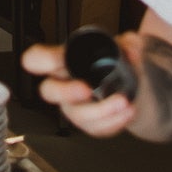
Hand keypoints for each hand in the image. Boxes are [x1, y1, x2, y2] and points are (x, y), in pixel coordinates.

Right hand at [21, 33, 141, 138]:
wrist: (127, 88)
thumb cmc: (111, 63)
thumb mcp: (120, 45)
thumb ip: (128, 42)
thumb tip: (133, 49)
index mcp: (61, 62)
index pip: (37, 59)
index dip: (40, 60)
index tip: (56, 59)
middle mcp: (63, 85)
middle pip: (49, 92)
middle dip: (66, 92)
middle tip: (87, 89)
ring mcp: (74, 107)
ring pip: (77, 115)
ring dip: (102, 110)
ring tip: (124, 102)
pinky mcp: (90, 124)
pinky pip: (96, 128)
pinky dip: (115, 121)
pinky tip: (127, 112)